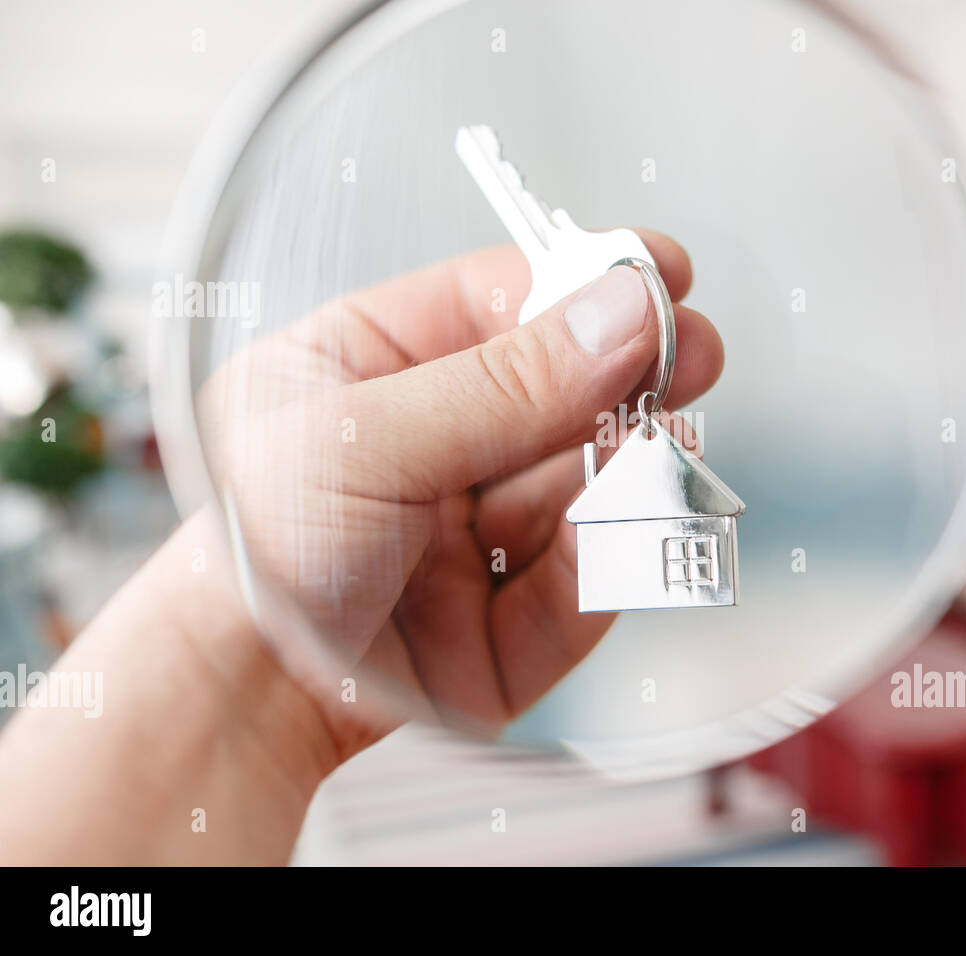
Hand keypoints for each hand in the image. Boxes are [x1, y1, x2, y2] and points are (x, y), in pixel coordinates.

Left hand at [199, 231, 722, 748]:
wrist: (243, 704)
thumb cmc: (258, 554)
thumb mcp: (366, 441)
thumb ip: (505, 385)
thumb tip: (623, 313)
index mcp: (380, 366)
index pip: (502, 302)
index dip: (584, 284)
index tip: (662, 272)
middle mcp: (442, 443)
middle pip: (563, 391)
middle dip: (628, 378)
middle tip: (692, 358)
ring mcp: (483, 531)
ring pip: (589, 484)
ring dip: (627, 472)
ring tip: (651, 456)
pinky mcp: (516, 619)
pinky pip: (589, 577)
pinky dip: (612, 557)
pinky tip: (621, 535)